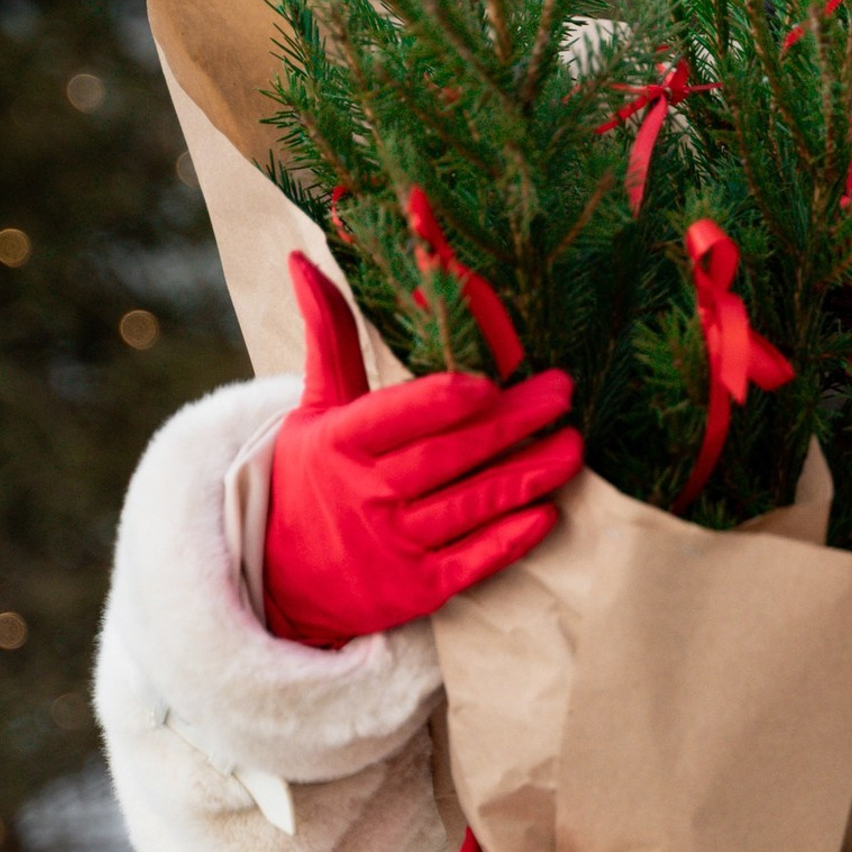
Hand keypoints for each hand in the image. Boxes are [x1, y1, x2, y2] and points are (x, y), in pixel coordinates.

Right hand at [264, 251, 581, 648]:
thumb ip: (328, 338)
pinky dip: (510, 540)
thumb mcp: (314, 408)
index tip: (490, 381)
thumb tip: (304, 262)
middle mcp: (366, 495)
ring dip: (526, 477)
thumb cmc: (311, 476)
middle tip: (561, 395)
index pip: (396, 417)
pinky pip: (471, 562)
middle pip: (447, 456)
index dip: (442, 401)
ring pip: (468, 506)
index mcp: (340, 443)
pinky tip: (548, 513)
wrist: (278, 577)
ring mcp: (393, 546)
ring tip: (573, 447)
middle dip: (511, 425)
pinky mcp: (417, 589)